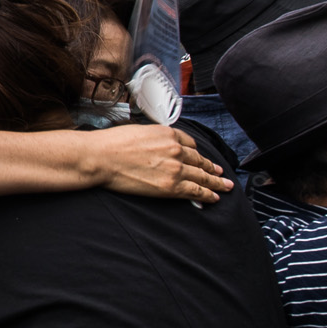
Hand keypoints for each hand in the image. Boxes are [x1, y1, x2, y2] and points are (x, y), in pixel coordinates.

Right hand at [82, 125, 229, 203]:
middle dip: (211, 167)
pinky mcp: (171, 186)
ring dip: (216, 182)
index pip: (190, 144)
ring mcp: (176, 169)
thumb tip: (159, 146)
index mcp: (168, 134)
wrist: (101, 157)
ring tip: (224, 185)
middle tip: (220, 172)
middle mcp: (176, 150)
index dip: (197, 153)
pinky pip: (196, 191)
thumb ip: (156, 138)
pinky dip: (208, 194)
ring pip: (203, 176)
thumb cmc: (112, 143)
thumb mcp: (139, 131)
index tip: (201, 158)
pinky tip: (214, 196)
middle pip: (200, 160)